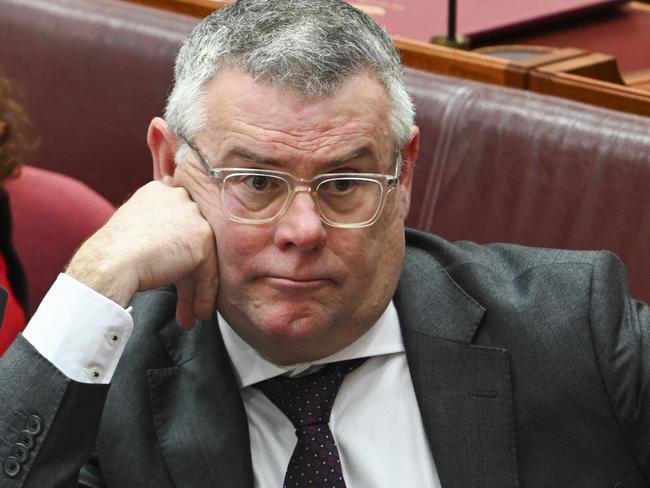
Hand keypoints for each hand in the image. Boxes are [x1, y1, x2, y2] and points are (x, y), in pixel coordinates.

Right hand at [66, 181, 217, 328]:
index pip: (180, 224)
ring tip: (192, 313)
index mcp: (160, 192)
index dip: (179, 253)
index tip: (177, 274)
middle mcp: (179, 198)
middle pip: (194, 241)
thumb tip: (172, 254)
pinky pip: (209, 271)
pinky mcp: (202, 239)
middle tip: (186, 299)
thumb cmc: (111, 255)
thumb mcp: (136, 230)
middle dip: (190, 274)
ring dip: (198, 288)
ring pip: (204, 257)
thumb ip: (159, 232)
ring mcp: (192, 216)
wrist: (108, 264)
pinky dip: (204, 294)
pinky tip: (197, 312)